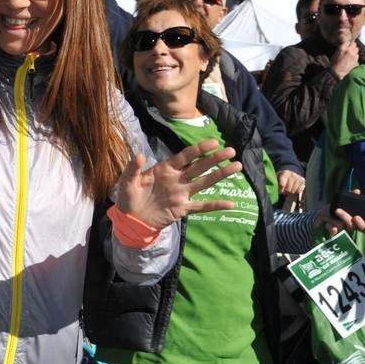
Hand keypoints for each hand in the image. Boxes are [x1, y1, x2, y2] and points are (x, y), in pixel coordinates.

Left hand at [115, 140, 243, 228]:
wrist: (130, 220)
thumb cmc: (128, 198)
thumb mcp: (127, 181)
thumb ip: (133, 168)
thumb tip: (140, 154)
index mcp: (165, 169)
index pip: (185, 156)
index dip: (199, 149)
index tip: (214, 142)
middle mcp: (177, 179)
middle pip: (200, 167)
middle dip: (215, 159)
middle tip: (231, 151)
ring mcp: (182, 194)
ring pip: (204, 182)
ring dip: (220, 175)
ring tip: (237, 167)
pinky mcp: (182, 209)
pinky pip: (202, 206)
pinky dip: (215, 205)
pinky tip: (230, 204)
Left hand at [277, 169, 305, 196]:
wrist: (291, 172)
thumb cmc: (282, 177)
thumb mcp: (277, 177)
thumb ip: (275, 183)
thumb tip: (273, 190)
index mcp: (285, 173)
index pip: (282, 185)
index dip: (280, 189)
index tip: (280, 190)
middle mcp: (293, 175)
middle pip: (288, 188)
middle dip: (285, 191)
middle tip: (284, 191)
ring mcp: (299, 178)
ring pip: (294, 190)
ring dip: (290, 192)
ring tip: (288, 190)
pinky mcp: (303, 181)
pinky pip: (299, 190)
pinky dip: (296, 191)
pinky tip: (293, 189)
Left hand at [315, 198, 364, 235]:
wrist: (319, 218)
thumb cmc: (334, 210)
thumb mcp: (341, 203)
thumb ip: (351, 198)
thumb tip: (357, 191)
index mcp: (354, 221)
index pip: (362, 226)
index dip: (360, 223)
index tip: (356, 217)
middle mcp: (348, 228)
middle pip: (351, 227)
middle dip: (345, 218)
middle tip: (338, 210)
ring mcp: (340, 232)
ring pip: (341, 228)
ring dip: (334, 220)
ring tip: (328, 214)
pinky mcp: (332, 235)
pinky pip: (332, 233)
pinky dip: (330, 227)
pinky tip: (327, 224)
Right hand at [331, 40, 360, 78]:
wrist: (337, 73)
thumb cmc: (334, 64)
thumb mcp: (334, 55)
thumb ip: (340, 49)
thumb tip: (344, 47)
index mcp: (342, 48)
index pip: (347, 42)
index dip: (347, 44)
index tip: (346, 45)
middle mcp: (349, 50)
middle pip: (354, 44)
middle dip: (352, 45)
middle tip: (350, 48)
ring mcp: (353, 55)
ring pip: (357, 49)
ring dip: (354, 50)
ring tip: (351, 53)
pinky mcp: (356, 60)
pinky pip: (357, 55)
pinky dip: (355, 55)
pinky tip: (352, 58)